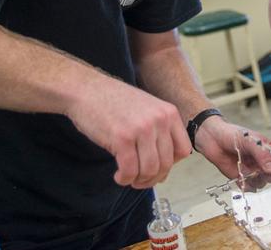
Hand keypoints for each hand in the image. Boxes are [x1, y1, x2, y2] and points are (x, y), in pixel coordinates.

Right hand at [66, 75, 191, 188]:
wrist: (86, 89)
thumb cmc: (114, 102)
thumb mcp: (147, 109)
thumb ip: (160, 132)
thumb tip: (165, 169)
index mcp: (169, 112)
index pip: (183, 150)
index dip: (170, 165)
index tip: (157, 168)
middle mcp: (159, 120)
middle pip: (166, 164)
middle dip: (152, 178)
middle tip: (139, 180)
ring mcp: (141, 129)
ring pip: (149, 170)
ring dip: (138, 180)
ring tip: (128, 177)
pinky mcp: (122, 138)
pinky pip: (130, 171)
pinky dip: (125, 179)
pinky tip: (118, 175)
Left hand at [194, 116, 270, 190]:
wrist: (212, 138)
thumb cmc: (231, 134)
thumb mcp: (248, 140)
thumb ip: (261, 154)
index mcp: (269, 149)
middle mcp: (263, 162)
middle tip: (262, 172)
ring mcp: (253, 170)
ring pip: (263, 183)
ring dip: (256, 180)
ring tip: (246, 170)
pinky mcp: (242, 178)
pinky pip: (249, 187)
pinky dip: (246, 184)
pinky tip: (240, 175)